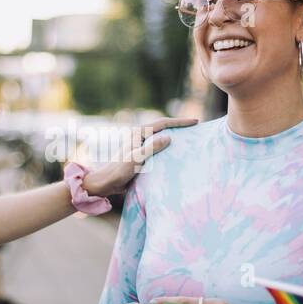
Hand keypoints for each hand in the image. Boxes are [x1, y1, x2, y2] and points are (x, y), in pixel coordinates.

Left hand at [81, 117, 197, 196]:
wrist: (107, 182)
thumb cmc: (119, 170)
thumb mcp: (136, 159)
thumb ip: (151, 148)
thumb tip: (169, 137)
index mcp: (139, 132)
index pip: (163, 123)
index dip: (180, 122)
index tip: (195, 122)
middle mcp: (140, 135)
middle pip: (164, 127)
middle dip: (179, 126)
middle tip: (196, 128)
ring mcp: (141, 144)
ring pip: (162, 137)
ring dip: (175, 136)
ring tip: (190, 138)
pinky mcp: (142, 153)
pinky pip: (159, 148)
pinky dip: (169, 148)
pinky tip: (177, 153)